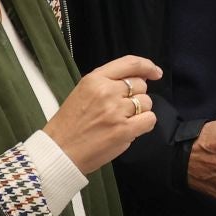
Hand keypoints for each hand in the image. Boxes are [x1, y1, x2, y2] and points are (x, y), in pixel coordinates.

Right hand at [43, 55, 162, 173]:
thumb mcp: (83, 92)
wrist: (59, 151)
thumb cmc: (69, 124)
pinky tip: (131, 128)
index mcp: (94, 79)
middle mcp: (107, 91)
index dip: (147, 66)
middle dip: (137, 95)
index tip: (155, 72)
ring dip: (140, 111)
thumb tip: (139, 78)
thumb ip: (108, 83)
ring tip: (122, 120)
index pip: (129, 63)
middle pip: (140, 85)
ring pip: (146, 102)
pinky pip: (149, 119)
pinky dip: (144, 124)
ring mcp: (116, 111)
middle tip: (122, 109)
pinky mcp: (124, 130)